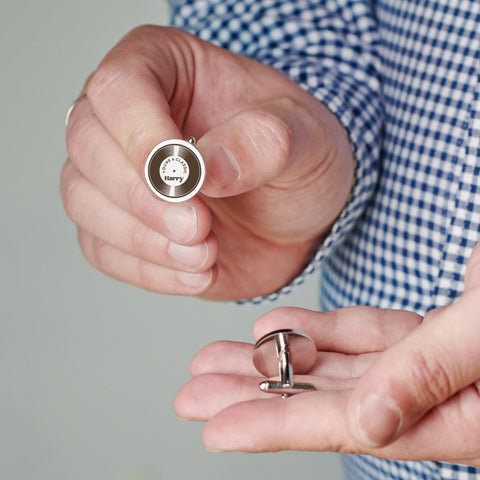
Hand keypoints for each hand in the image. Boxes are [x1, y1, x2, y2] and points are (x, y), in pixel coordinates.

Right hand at [61, 25, 353, 300]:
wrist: (296, 216)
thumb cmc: (298, 160)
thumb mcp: (306, 138)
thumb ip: (263, 142)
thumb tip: (204, 166)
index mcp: (165, 69)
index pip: (120, 88)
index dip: (143, 135)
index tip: (187, 179)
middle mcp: (128, 119)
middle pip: (88, 146)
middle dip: (143, 197)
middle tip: (200, 226)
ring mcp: (118, 174)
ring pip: (83, 201)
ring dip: (144, 239)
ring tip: (206, 254)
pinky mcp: (123, 226)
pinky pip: (104, 250)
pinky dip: (148, 270)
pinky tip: (197, 273)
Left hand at [175, 242, 479, 465]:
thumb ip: (433, 374)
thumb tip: (368, 424)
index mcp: (455, 414)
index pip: (342, 427)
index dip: (271, 428)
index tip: (212, 428)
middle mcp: (435, 397)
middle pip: (324, 402)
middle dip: (253, 395)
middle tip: (193, 391)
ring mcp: (431, 363)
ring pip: (336, 365)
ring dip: (275, 359)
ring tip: (218, 358)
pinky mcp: (433, 332)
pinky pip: (365, 336)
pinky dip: (321, 331)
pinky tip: (279, 328)